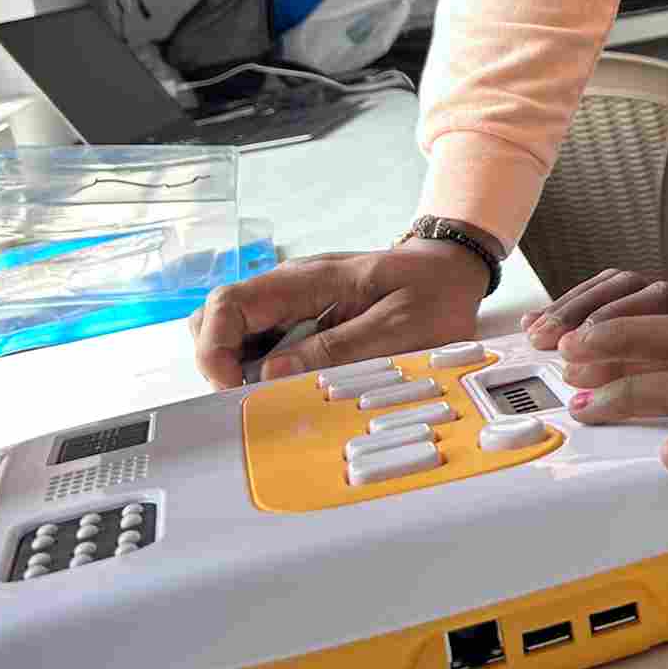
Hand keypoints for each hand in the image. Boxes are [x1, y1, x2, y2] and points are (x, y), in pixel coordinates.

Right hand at [188, 239, 485, 388]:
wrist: (452, 268)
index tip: (231, 388)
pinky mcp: (303, 322)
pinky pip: (265, 346)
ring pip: (236, 334)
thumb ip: (338, 348)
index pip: (228, 303)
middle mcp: (290, 288)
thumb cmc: (432, 290)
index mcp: (307, 279)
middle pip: (217, 318)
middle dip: (219, 363)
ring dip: (242, 370)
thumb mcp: (399, 324)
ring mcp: (294, 304)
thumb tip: (273, 374)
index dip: (215, 348)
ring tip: (277, 397)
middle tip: (250, 400)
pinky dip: (266, 372)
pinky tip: (295, 389)